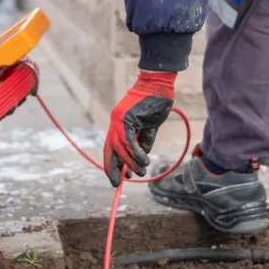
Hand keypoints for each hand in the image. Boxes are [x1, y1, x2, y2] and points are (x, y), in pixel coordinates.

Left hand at [103, 70, 175, 186]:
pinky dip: (135, 153)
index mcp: (119, 124)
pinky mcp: (126, 118)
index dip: (114, 163)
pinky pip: (128, 141)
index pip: (112, 147)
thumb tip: (141, 159)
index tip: (118, 177)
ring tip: (140, 173)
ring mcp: (119, 120)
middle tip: (118, 183)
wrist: (158, 85)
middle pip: (110, 150)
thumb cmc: (156, 103)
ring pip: (120, 148)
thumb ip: (144, 141)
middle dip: (112, 168)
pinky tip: (143, 162)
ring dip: (130, 163)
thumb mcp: (149, 127)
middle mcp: (115, 122)